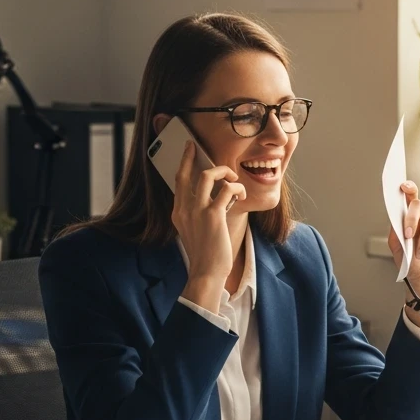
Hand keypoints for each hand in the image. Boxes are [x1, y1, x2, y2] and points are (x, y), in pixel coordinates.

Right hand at [172, 142, 245, 310]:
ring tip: (232, 178)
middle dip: (192, 156)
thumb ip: (201, 212)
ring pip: (207, 176)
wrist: (206, 272)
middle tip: (198, 147)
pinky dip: (237, 188)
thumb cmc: (205, 254)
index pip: (178, 181)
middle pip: (187, 173)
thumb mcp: (196, 230)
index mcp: (178, 213)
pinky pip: (227, 189)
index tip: (188, 150)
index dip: (183, 163)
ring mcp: (197, 211)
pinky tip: (241, 195)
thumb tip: (220, 196)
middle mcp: (184, 209)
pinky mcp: (213, 215)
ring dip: (223, 172)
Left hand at [387, 182, 419, 323]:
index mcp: (408, 220)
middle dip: (411, 218)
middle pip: (417, 204)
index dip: (407, 188)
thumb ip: (396, 230)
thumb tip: (397, 215)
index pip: (408, 198)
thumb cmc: (410, 265)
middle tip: (408, 234)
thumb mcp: (398, 248)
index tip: (402, 186)